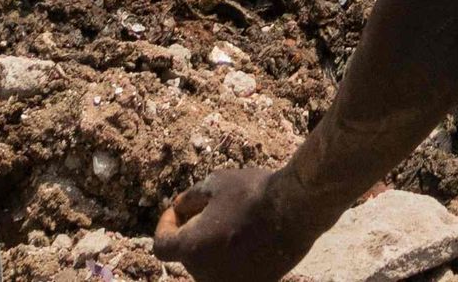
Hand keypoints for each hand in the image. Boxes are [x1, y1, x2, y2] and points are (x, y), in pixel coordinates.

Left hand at [156, 167, 324, 281]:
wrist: (295, 210)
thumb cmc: (252, 194)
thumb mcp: (216, 184)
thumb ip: (190, 198)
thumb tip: (179, 207)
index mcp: (191, 248)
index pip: (161, 246)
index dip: (166, 225)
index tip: (180, 210)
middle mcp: (205, 273)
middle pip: (188, 255)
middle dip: (193, 232)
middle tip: (212, 209)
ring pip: (211, 264)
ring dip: (214, 246)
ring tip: (234, 222)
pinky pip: (234, 271)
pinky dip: (235, 256)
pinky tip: (251, 236)